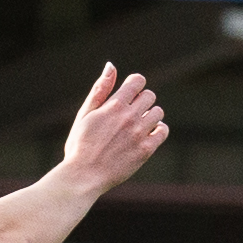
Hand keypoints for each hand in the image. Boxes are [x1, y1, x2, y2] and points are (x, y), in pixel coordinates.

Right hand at [60, 62, 169, 197]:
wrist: (83, 176)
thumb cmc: (79, 146)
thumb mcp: (85, 115)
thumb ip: (100, 90)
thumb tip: (111, 65)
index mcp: (113, 105)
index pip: (138, 81)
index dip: (135, 86)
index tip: (128, 96)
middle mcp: (128, 116)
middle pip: (150, 96)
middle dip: (141, 102)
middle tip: (129, 115)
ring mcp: (139, 133)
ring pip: (158, 112)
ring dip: (150, 116)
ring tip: (137, 127)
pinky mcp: (146, 149)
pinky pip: (163, 131)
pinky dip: (158, 130)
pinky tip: (146, 135)